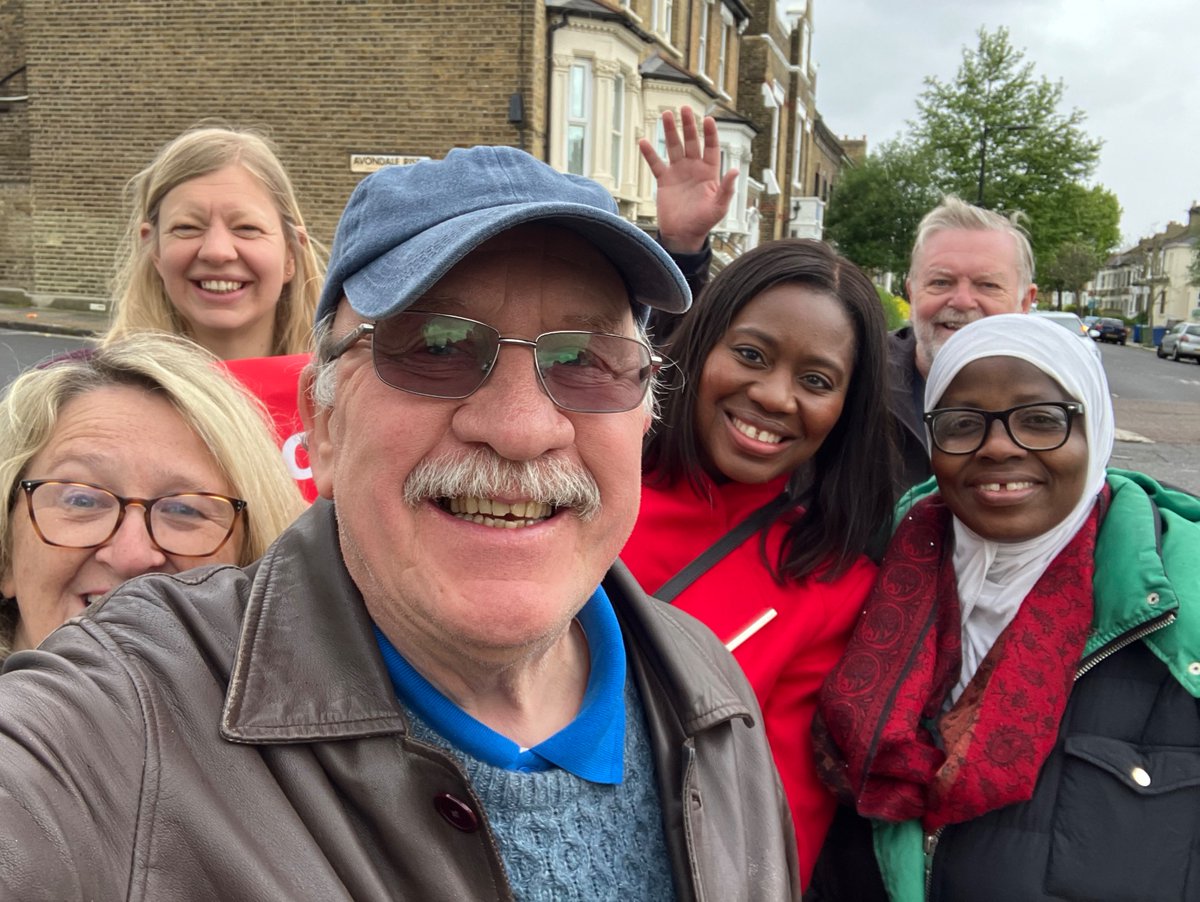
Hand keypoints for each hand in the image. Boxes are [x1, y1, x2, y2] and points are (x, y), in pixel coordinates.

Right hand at [639, 107, 737, 254]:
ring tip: (666, 114)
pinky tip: (644, 142)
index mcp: (709, 172)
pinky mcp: (664, 181)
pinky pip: (656, 163)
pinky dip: (649, 153)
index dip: (710, 133)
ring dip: (670, 131)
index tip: (708, 119)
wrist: (683, 236)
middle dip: (689, 125)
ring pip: (674, 147)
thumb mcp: (719, 208)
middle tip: (685, 108)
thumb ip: (727, 189)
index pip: (711, 147)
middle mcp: (694, 168)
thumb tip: (734, 170)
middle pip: (691, 141)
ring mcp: (678, 173)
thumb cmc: (704, 222)